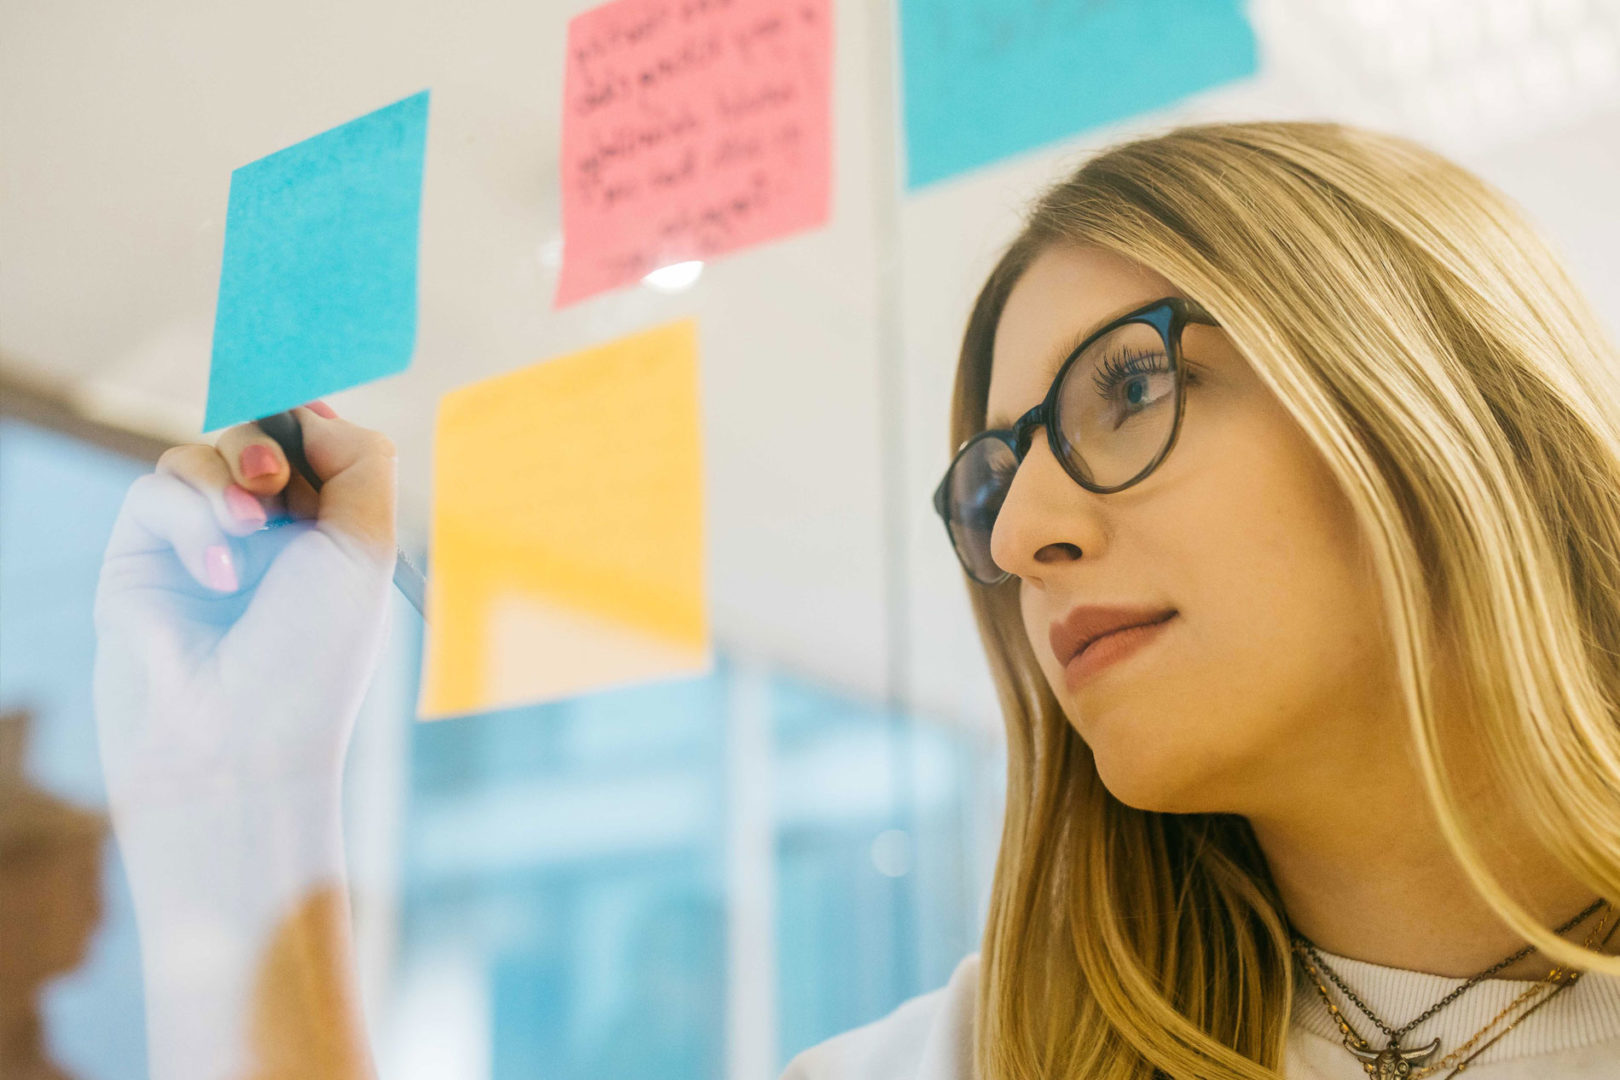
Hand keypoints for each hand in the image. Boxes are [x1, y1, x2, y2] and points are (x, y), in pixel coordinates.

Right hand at [92, 402, 398, 823]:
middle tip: (275, 482)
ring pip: (201, 456)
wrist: (237, 743)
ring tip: (247, 527)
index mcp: (329, 537)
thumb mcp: (367, 547)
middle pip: (256, 437)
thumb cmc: (314, 655)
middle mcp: (267, 540)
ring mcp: (202, 548)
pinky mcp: (140, 559)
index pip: (315, 446)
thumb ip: (360, 462)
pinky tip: (215, 575)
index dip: (311, 422)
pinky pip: (156, 492)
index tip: (312, 416)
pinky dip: (189, 518)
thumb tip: (316, 413)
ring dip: (227, 479)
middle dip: (268, 443)